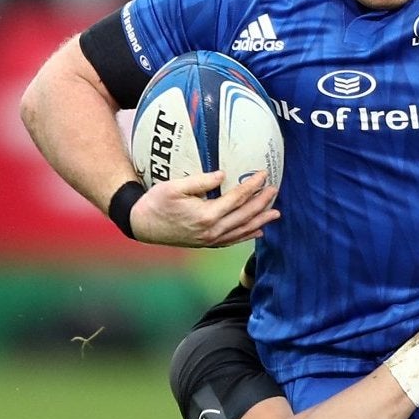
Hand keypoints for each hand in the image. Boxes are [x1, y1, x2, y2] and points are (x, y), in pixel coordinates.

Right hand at [131, 169, 277, 247]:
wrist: (142, 225)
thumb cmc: (156, 203)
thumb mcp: (175, 186)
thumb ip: (201, 181)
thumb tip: (223, 175)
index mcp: (206, 215)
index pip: (237, 198)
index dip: (252, 186)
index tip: (263, 175)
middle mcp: (212, 230)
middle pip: (244, 215)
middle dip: (262, 203)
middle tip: (275, 191)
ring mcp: (210, 239)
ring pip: (242, 230)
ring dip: (260, 221)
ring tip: (275, 213)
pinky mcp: (206, 243)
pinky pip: (232, 241)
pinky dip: (246, 236)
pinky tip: (257, 232)